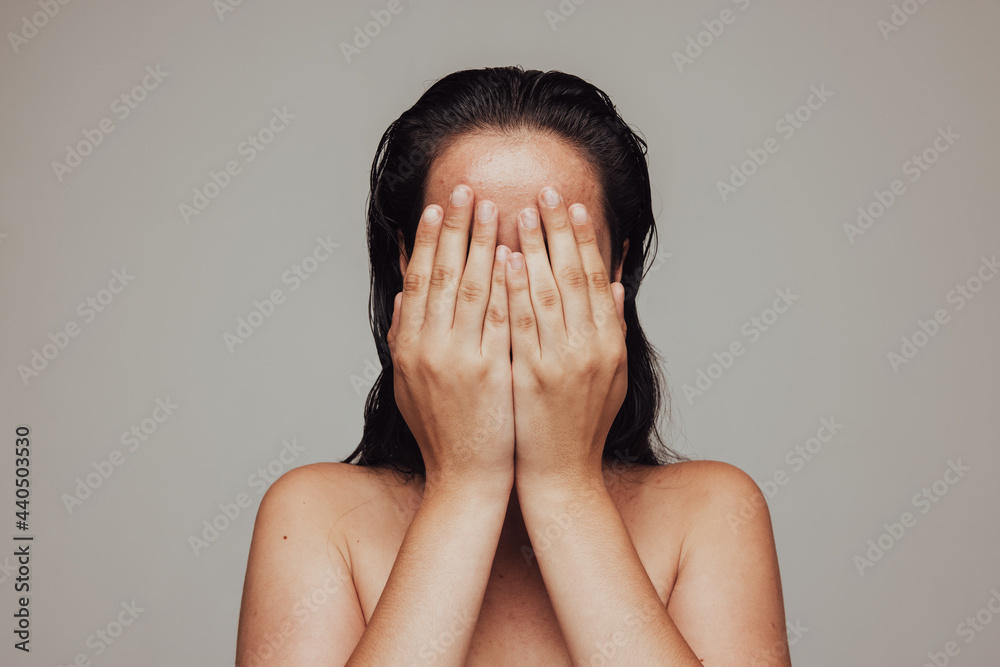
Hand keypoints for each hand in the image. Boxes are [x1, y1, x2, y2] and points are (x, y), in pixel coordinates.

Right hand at [387, 184, 515, 491]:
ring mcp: (461, 360)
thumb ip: (404, 336)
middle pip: (446, 273)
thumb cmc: (440, 430)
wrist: (466, 477)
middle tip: (469, 188)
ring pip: (475, 288)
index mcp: (409, 345)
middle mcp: (429, 347)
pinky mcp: (493, 373)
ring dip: (486, 243)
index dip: (429, 239)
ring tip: (498, 208)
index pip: (420, 279)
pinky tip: (517, 256)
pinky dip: (509, 286)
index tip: (439, 206)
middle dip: (459, 227)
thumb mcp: (408, 382)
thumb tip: (404, 294)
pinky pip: (503, 319)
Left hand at [504, 186, 627, 484]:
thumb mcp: (612, 377)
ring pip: (548, 291)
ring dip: (535, 248)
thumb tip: (616, 286)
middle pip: (574, 275)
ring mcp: (562, 361)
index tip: (572, 205)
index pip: (597, 278)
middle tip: (545, 191)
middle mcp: (591, 347)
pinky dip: (515, 289)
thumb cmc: (583, 426)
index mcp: (610, 343)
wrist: (560, 476)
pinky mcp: (532, 376)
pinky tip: (505, 260)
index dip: (585, 238)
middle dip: (559, 229)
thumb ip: (613, 328)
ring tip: (521, 211)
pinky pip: (522, 323)